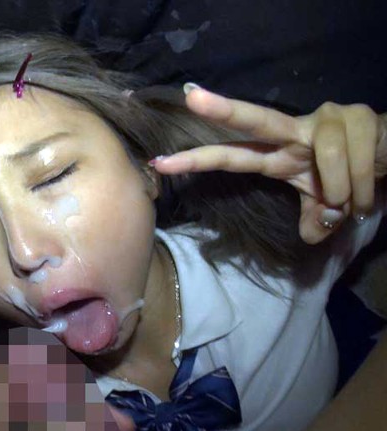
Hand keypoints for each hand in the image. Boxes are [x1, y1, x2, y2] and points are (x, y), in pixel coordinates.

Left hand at [152, 84, 386, 243]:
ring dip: (342, 190)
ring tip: (353, 200)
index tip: (160, 163)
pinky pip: (353, 160)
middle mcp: (293, 131)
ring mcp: (323, 119)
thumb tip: (310, 237)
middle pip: (256, 119)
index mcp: (277, 156)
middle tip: (192, 98)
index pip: (232, 156)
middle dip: (224, 110)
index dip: (197, 160)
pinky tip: (367, 188)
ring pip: (325, 159)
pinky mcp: (356, 115)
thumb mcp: (327, 205)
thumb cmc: (351, 177)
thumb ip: (314, 218)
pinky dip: (361, 185)